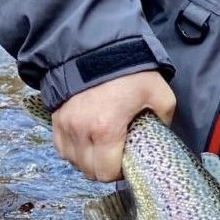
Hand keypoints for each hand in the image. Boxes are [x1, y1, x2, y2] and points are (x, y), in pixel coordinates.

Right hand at [50, 70, 175, 180]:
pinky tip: (86, 141)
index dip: (118, 173)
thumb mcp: (159, 94)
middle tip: (116, 156)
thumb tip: (158, 135)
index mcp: (106, 129)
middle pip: (88, 171)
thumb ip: (163, 120)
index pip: (105, 173)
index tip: (126, 162)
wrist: (97, 47)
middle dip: (104, 169)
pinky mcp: (56, 117)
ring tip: (101, 148)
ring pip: (73, 161)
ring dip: (87, 160)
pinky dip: (73, 150)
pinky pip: (61, 147)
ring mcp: (65, 124)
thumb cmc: (129, 71)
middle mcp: (81, 131)